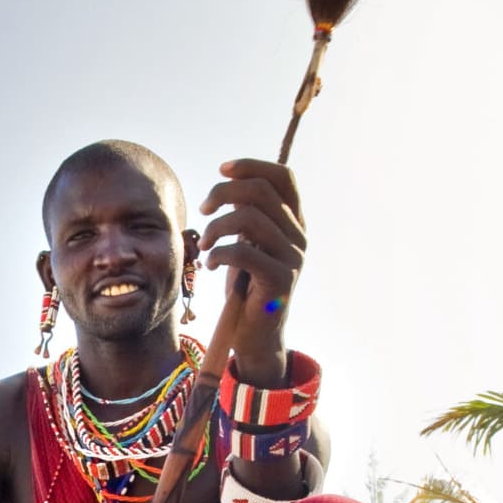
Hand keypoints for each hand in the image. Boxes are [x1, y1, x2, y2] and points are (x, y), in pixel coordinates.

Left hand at [199, 159, 304, 376]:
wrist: (256, 335)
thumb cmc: (247, 287)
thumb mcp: (248, 243)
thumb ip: (248, 216)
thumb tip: (229, 184)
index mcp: (294, 223)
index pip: (283, 177)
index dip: (252, 166)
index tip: (222, 170)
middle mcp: (299, 236)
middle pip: (262, 192)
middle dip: (223, 194)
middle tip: (204, 211)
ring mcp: (293, 258)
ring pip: (250, 219)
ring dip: (216, 227)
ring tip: (204, 244)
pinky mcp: (280, 280)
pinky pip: (243, 251)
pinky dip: (218, 253)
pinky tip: (210, 264)